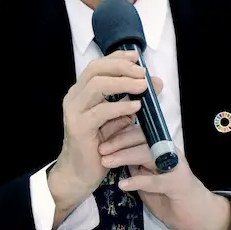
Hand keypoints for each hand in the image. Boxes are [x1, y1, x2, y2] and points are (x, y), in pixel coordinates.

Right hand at [47, 51, 164, 226]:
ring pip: (97, 85)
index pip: (98, 65)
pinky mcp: (79, 127)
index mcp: (81, 92)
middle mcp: (74, 97)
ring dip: (123, 83)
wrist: (79, 174)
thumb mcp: (119, 119)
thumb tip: (156, 82)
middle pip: (96, 69)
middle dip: (121, 67)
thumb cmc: (99, 146)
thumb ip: (133, 100)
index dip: (117, 57)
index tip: (136, 56)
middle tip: (142, 72)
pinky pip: (101, 111)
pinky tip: (136, 107)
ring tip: (143, 86)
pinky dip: (120, 106)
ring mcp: (74, 111)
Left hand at [98, 126, 230, 229]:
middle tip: (100, 149)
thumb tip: (111, 153)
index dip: (119, 133)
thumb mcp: (146, 176)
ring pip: (148, 153)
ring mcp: (175, 166)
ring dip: (125, 156)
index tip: (100, 138)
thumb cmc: (170, 195)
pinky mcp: (179, 184)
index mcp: (160, 148)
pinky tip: (123, 184)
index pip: (139, 132)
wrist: (198, 215)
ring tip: (107, 162)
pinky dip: (139, 181)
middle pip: (142, 138)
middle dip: (119, 141)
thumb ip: (133, 164)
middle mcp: (168, 152)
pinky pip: (157, 180)